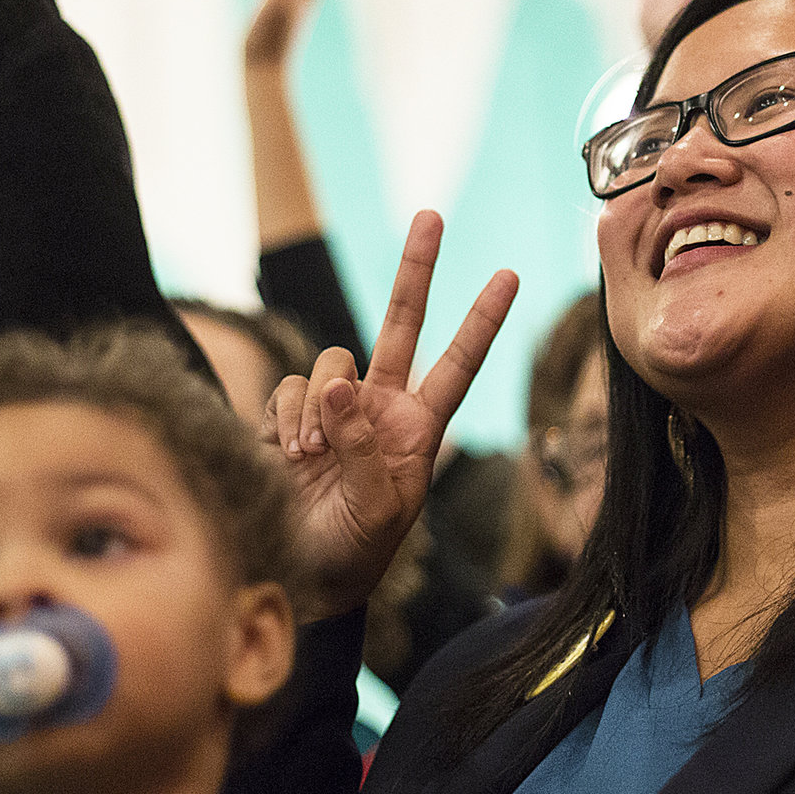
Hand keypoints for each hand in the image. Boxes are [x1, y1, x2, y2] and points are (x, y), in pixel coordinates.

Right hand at [262, 210, 517, 619]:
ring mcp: (335, 408)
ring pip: (330, 361)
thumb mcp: (378, 507)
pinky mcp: (290, 417)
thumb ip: (363, 445)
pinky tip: (286, 457)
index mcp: (419, 427)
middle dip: (416, 269)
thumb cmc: (356, 551)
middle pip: (402, 323)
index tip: (509, 275)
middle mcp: (381, 406)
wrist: (302, 578)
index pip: (459, 363)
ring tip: (312, 459)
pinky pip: (288, 390)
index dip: (482, 320)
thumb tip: (341, 383)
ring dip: (318, 408)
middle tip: (433, 214)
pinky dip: (285, 421)